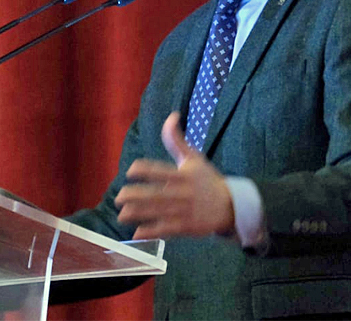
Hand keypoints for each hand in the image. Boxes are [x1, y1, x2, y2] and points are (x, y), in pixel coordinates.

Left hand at [114, 112, 234, 238]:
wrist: (232, 206)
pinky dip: (151, 232)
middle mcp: (183, 193)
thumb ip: (177, 140)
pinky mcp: (187, 227)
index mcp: (183, 175)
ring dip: (138, 214)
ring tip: (121, 215)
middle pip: (156, 194)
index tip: (130, 171)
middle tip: (118, 197)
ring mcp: (185, 211)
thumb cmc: (208, 180)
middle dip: (135, 196)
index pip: (160, 170)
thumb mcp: (194, 158)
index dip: (143, 170)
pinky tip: (136, 234)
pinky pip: (167, 230)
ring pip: (158, 213)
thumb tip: (171, 116)